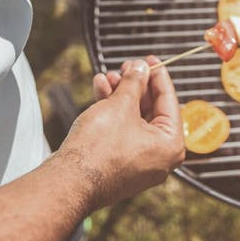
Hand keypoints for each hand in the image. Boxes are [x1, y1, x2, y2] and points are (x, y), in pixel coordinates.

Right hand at [60, 57, 184, 207]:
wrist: (69, 181)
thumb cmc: (99, 147)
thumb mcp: (121, 104)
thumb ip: (135, 82)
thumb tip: (141, 68)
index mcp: (170, 145)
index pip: (169, 100)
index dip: (157, 75)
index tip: (149, 59)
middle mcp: (159, 157)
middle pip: (151, 109)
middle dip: (135, 85)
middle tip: (125, 67)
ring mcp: (139, 163)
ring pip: (134, 119)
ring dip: (121, 95)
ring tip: (108, 76)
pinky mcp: (120, 165)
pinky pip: (122, 132)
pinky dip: (113, 112)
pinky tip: (100, 91)